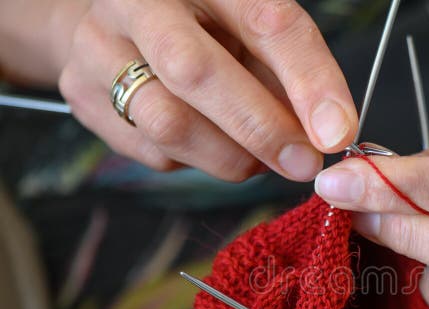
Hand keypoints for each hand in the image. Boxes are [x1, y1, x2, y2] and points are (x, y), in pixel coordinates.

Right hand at [58, 0, 357, 181]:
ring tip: (262, 158)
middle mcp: (137, 1)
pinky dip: (198, 162)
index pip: (265, 20)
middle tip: (302, 163)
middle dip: (259, 128)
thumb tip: (330, 133)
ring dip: (231, 156)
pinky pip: (151, 151)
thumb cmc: (210, 26)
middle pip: (195, 72)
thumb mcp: (257, 27)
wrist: (121, 21)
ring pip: (167, 123)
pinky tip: (214, 145)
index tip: (337, 133)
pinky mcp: (82, 95)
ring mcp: (98, 47)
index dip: (308, 81)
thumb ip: (292, 70)